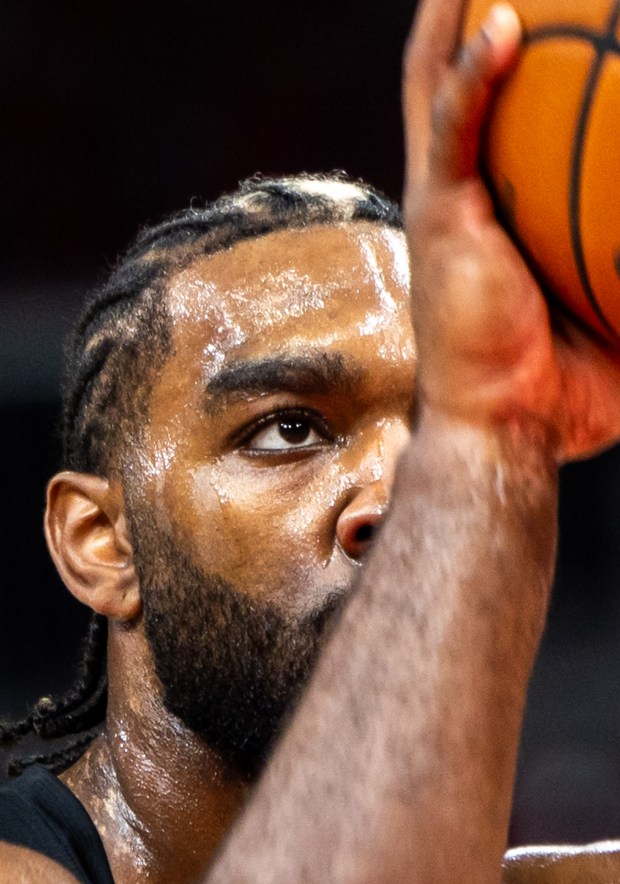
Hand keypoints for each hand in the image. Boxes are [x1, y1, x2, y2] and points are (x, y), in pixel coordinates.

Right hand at [402, 0, 619, 461]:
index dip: (511, 57)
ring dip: (458, 14)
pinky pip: (452, 128)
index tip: (561, 20)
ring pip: (439, 80)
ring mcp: (442, 198)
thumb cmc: (557, 390)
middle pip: (459, 74)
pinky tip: (505, 27)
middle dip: (476, 8)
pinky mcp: (435, 215)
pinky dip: (474, 78)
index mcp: (494, 213)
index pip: (497, 114)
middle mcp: (461, 192)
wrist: (504, 433)